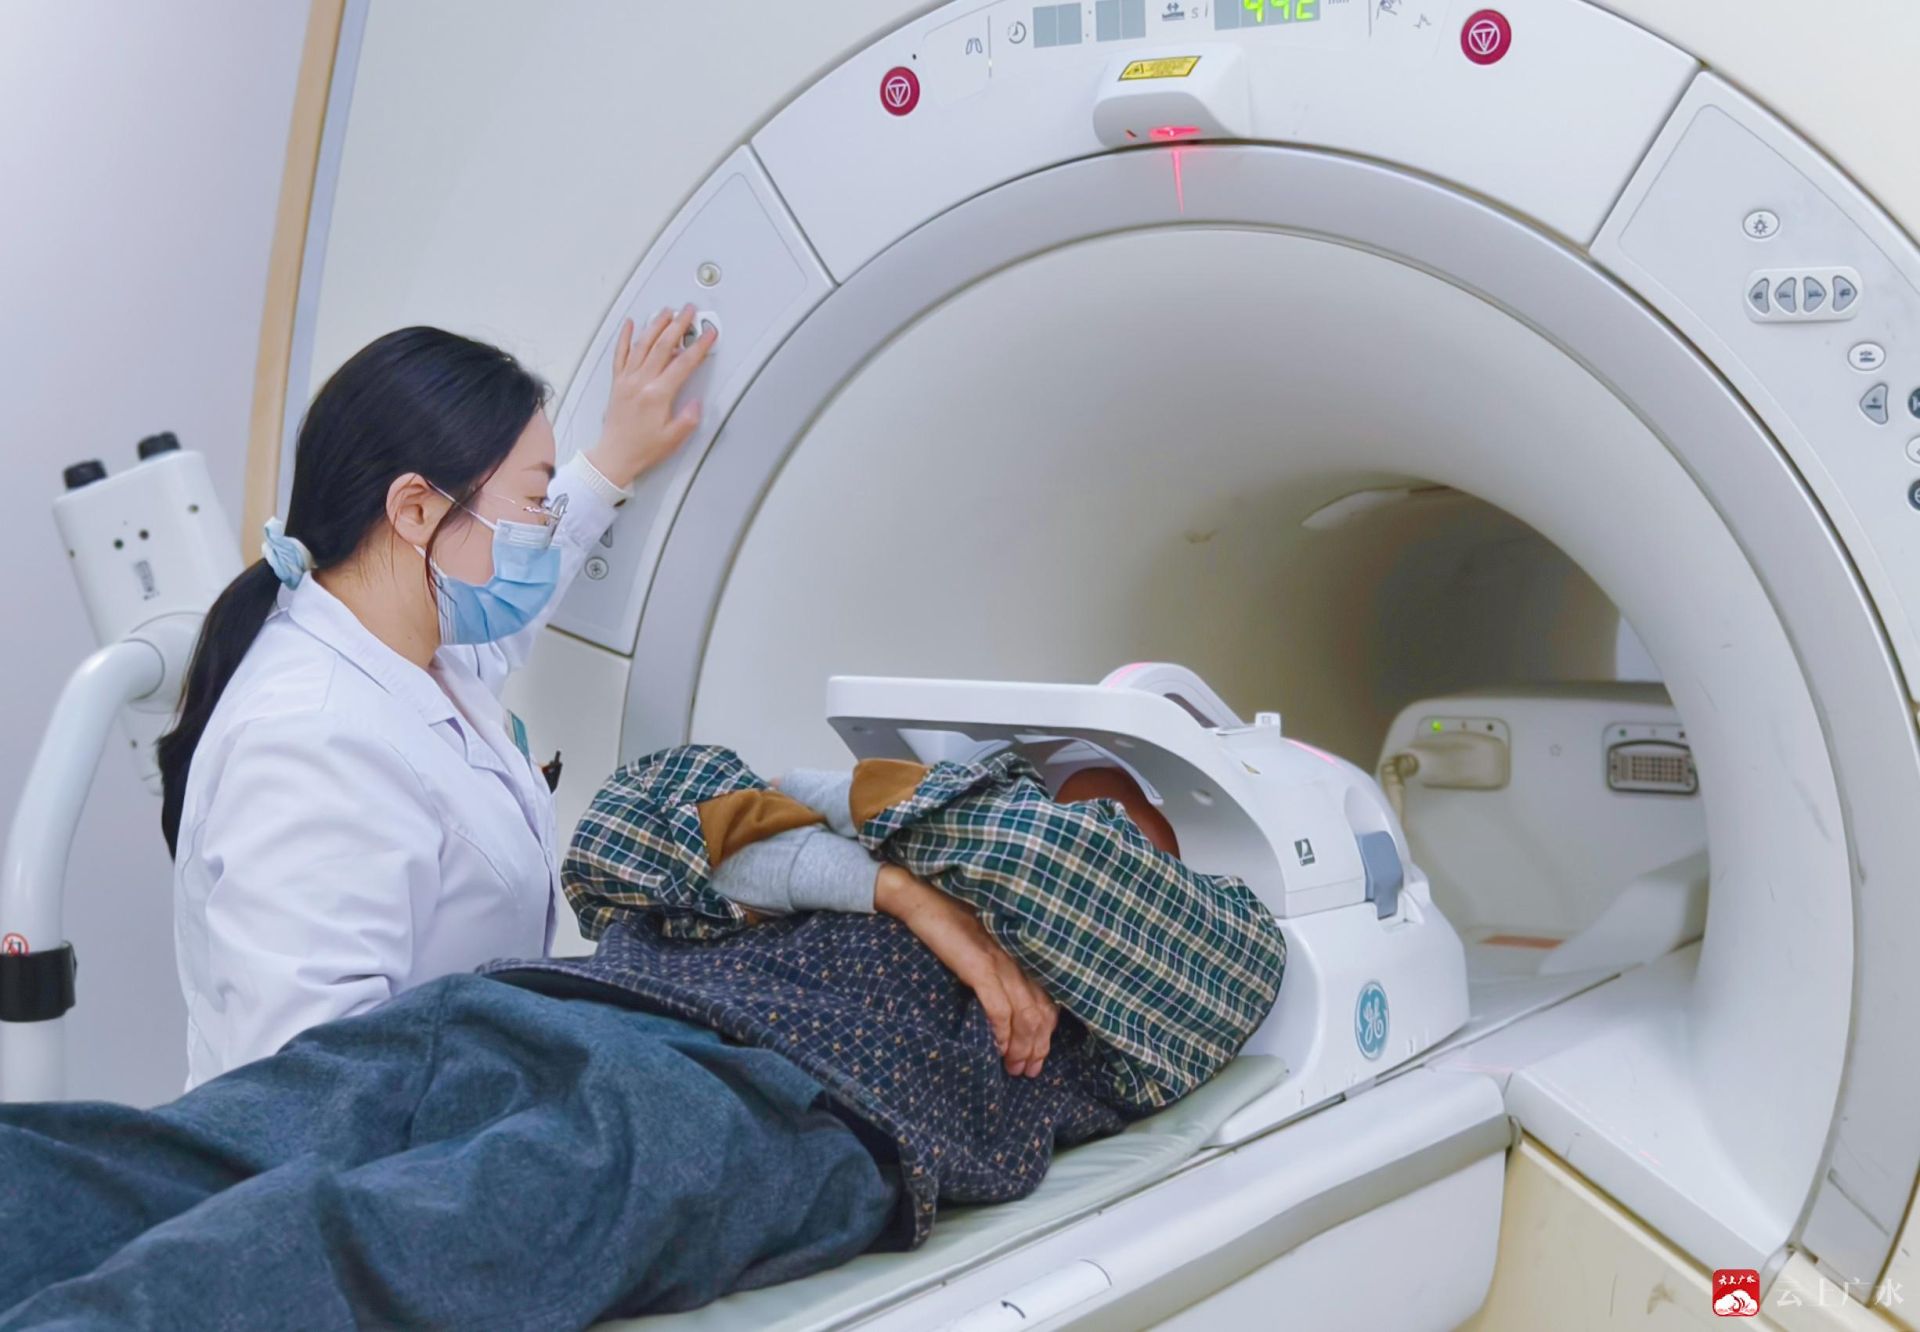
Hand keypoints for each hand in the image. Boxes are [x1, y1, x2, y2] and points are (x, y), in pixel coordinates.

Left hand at [584, 305, 714, 489]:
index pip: (683, 363)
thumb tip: (695, 401)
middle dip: (678, 325)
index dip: (698, 346)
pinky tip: (629, 324)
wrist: (614, 456)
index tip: (708, 335)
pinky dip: (624, 337)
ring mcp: (627, 380)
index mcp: (657, 395)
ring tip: (667, 312)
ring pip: (642, 344)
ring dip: (656, 325)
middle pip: (663, 346)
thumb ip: (688, 418)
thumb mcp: (674, 438)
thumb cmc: (642, 449)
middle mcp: (640, 383)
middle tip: (689, 312)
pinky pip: (620, 354)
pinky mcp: (617, 382)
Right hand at [876, 865, 1057, 1076]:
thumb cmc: (950, 921)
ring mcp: (1001, 962)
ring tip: (1014, 1068)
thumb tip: (1006, 1010)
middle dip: (1037, 1048)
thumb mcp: (984, 946)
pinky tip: (997, 1048)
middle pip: (1041, 1013)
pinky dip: (1002, 1032)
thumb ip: (1000, 969)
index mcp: (1021, 954)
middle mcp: (1018, 959)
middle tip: (1028, 1071)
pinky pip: (999, 1007)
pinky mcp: (980, 965)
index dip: (1046, 1033)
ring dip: (1022, 1047)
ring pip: (1025, 1015)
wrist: (923, 896)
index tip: (1038, 1057)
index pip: (1048, 1001)